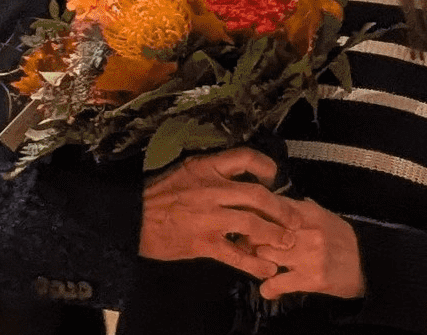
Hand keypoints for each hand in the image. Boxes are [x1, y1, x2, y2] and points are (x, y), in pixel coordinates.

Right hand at [139, 147, 295, 278]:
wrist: (132, 218)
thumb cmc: (158, 195)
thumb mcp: (185, 171)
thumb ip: (212, 171)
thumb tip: (240, 174)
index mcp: (207, 167)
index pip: (245, 157)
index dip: (266, 166)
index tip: (274, 177)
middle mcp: (211, 189)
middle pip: (257, 194)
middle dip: (281, 207)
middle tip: (295, 218)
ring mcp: (208, 217)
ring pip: (251, 223)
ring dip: (274, 233)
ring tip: (287, 242)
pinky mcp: (203, 242)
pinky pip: (235, 253)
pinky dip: (253, 262)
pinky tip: (267, 268)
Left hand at [255, 196, 364, 299]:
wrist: (368, 265)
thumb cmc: (343, 240)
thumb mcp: (324, 216)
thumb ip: (300, 208)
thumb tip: (276, 200)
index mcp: (307, 212)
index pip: (268, 208)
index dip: (253, 217)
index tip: (247, 226)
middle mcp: (306, 230)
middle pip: (261, 232)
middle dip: (250, 242)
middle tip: (250, 251)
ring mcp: (308, 255)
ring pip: (264, 256)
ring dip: (258, 265)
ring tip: (262, 269)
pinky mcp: (310, 278)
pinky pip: (275, 283)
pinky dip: (268, 288)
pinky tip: (269, 289)